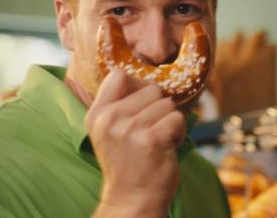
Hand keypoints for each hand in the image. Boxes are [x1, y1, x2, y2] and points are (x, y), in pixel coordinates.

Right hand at [85, 69, 185, 216]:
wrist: (132, 200)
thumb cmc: (127, 164)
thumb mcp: (110, 132)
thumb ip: (120, 105)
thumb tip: (148, 80)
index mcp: (97, 114)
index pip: (119, 75)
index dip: (138, 86)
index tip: (141, 106)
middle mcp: (110, 119)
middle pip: (151, 89)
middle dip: (158, 109)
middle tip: (149, 133)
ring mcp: (130, 129)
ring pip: (167, 104)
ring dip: (169, 122)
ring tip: (157, 142)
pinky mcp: (152, 140)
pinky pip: (177, 118)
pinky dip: (179, 133)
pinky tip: (167, 147)